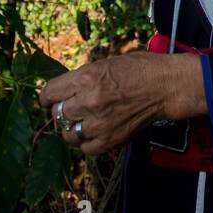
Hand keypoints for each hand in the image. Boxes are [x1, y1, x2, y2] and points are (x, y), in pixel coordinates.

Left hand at [38, 52, 202, 154]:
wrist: (165, 86)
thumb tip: (64, 91)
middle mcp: (88, 101)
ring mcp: (99, 123)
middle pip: (58, 114)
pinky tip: (93, 133)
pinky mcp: (110, 140)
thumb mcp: (104, 64)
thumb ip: (82, 79)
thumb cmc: (138, 69)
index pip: (49, 93)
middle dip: (62, 112)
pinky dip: (86, 143)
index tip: (50, 100)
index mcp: (86, 78)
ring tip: (81, 124)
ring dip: (72, 130)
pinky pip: (85, 148)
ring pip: (68, 135)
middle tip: (71, 110)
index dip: (47, 97)